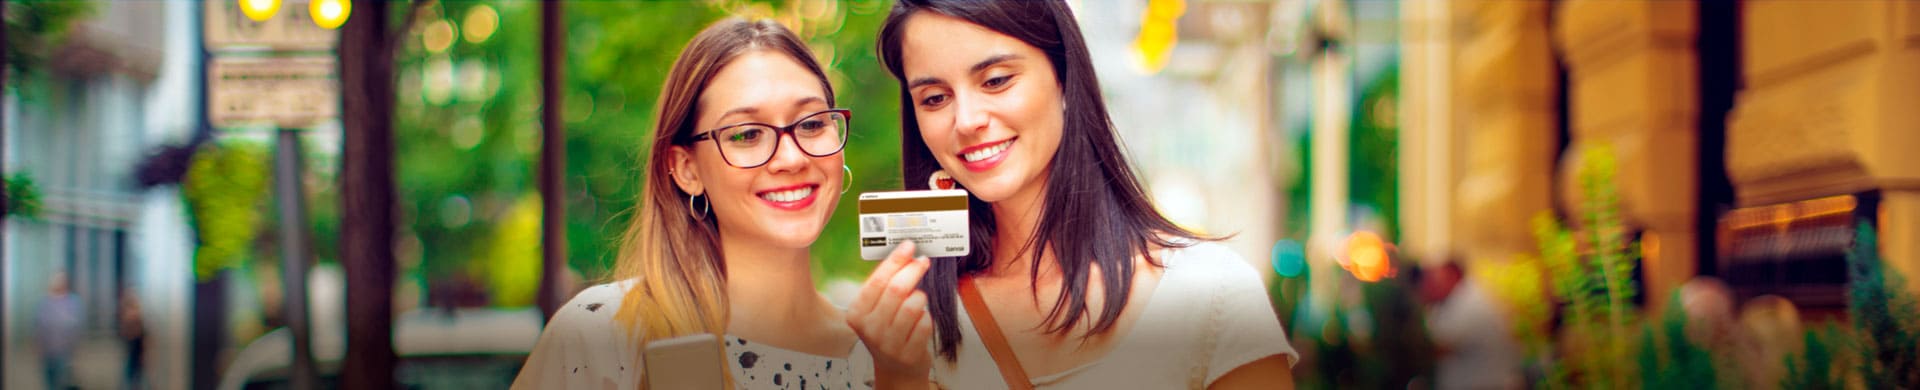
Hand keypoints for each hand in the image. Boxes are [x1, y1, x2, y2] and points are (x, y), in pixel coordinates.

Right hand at [846, 241, 934, 386]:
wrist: (896, 366)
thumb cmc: (887, 331)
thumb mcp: (876, 308)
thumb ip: (885, 283)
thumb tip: (905, 253)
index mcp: (857, 313)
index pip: (877, 280)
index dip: (895, 260)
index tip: (908, 246)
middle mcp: (870, 329)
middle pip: (897, 289)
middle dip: (913, 270)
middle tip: (922, 262)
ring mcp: (889, 343)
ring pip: (914, 304)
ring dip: (920, 297)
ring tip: (917, 300)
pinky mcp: (909, 352)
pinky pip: (925, 321)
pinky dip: (926, 316)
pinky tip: (919, 320)